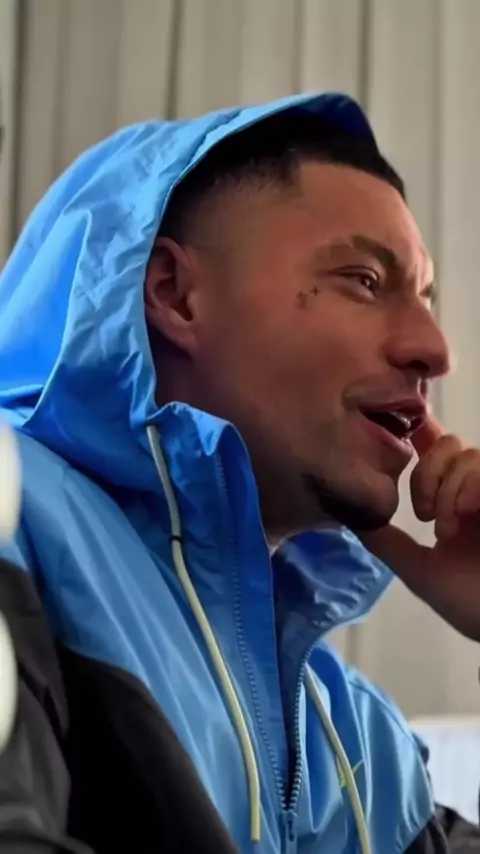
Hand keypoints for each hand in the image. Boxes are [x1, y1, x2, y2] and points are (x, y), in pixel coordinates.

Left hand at [360, 418, 479, 640]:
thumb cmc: (473, 605)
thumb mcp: (420, 571)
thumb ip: (388, 543)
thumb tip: (353, 517)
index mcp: (458, 501)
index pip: (439, 450)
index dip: (421, 435)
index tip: (404, 444)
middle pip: (450, 445)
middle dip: (427, 474)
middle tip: (424, 516)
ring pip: (471, 455)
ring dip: (449, 488)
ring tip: (447, 528)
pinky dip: (473, 484)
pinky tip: (466, 511)